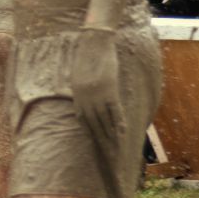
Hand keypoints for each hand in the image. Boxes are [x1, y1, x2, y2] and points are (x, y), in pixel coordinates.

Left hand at [68, 28, 122, 163]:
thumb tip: (86, 102)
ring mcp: (96, 95)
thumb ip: (81, 91)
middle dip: (100, 142)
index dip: (90, 135)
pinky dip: (118, 122)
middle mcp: (84, 98)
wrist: (93, 41)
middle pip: (93, 125)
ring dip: (110, 137)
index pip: (83, 122)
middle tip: (106, 156)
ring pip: (104, 121)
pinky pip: (114, 110)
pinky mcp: (108, 89)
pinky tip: (122, 133)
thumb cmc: (87, 57)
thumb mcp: (79, 76)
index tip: (94, 148)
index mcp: (76, 96)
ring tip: (115, 150)